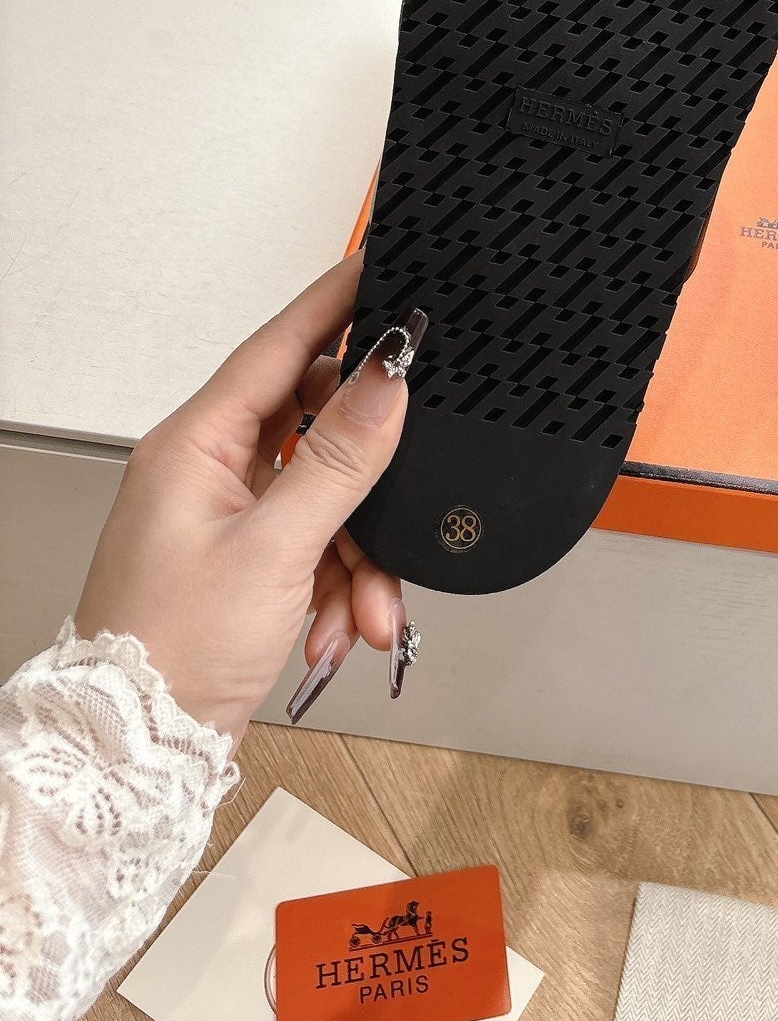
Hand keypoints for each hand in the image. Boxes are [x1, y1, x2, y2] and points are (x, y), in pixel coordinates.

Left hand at [75, 256, 426, 744]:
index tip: (382, 267)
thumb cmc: (169, 652)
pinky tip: (342, 626)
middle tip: (399, 503)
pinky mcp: (244, 559)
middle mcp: (208, 470)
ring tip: (364, 610)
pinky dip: (342, 586)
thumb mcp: (275, 549)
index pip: (279, 346)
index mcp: (195, 445)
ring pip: (328, 499)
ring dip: (360, 557)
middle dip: (368, 484)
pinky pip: (319, 546)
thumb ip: (340, 460)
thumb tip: (387, 380)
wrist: (136, 753)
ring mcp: (226, 516)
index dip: (335, 304)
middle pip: (317, 430)